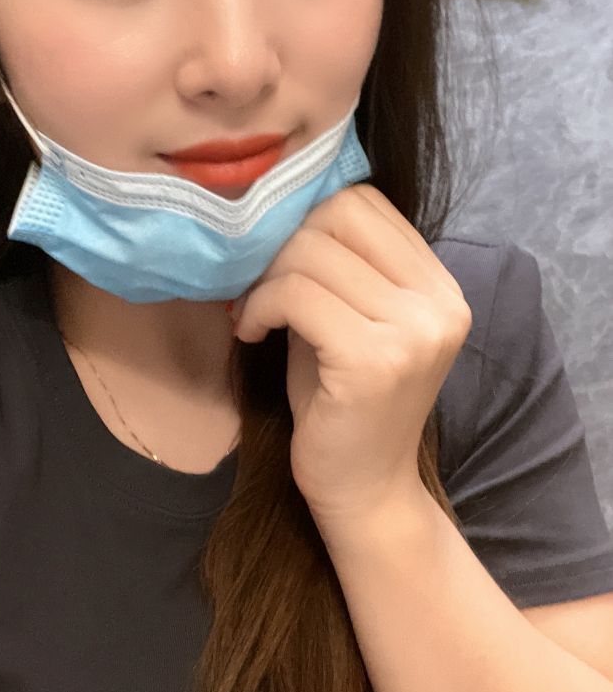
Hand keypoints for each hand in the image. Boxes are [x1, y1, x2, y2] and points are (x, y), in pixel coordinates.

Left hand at [230, 184, 471, 528]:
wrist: (363, 490)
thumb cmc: (343, 403)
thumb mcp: (349, 318)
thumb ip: (335, 264)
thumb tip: (276, 204)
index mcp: (440, 286)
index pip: (365, 201)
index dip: (307, 217)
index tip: (277, 257)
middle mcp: (439, 303)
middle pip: (336, 216)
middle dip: (282, 241)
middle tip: (258, 282)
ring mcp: (414, 332)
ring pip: (308, 254)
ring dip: (263, 279)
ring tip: (252, 313)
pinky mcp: (374, 360)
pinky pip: (295, 296)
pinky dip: (259, 306)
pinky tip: (249, 331)